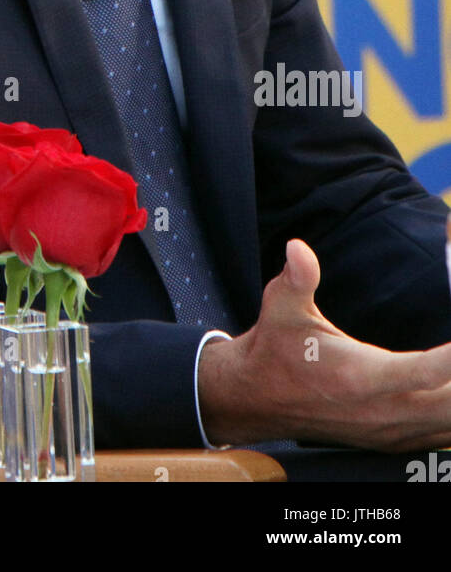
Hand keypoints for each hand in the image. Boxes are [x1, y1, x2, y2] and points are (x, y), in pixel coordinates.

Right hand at [198, 239, 450, 450]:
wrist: (258, 398)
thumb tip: (298, 249)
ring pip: (450, 425)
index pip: (424, 371)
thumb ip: (297, 278)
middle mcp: (382, 411)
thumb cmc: (276, 347)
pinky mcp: (396, 441)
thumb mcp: (281, 306)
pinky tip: (450, 387)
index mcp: (359, 377)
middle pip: (450, 405)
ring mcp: (392, 431)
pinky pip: (442, 436)